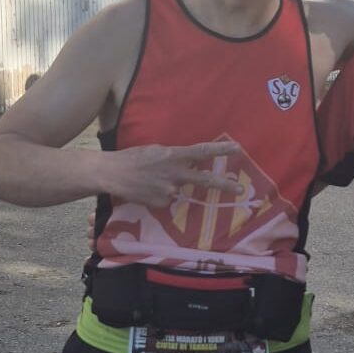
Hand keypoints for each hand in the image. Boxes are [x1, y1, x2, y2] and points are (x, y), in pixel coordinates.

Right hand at [101, 140, 244, 206]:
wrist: (112, 173)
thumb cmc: (133, 158)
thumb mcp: (157, 152)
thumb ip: (175, 159)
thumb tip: (188, 166)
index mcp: (173, 156)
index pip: (202, 151)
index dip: (220, 150)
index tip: (238, 149)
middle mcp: (175, 174)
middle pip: (205, 180)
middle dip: (225, 185)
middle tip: (241, 190)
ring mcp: (169, 191)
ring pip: (180, 190)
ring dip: (171, 186)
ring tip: (150, 180)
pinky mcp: (162, 203)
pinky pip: (168, 200)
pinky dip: (160, 195)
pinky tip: (147, 189)